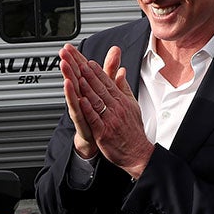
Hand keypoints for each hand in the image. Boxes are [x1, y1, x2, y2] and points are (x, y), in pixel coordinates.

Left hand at [61, 44, 152, 178]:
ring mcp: (110, 119)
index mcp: (121, 100)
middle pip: (99, 87)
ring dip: (86, 87)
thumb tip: (121, 72)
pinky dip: (87, 109)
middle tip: (77, 62)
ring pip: (96, 100)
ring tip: (77, 75)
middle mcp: (116, 107)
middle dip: (86, 73)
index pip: (107, 81)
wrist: (137, 153)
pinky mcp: (104, 132)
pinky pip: (94, 118)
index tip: (86, 60)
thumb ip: (124, 88)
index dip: (96, 70)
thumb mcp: (132, 105)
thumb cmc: (132, 130)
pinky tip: (80, 100)